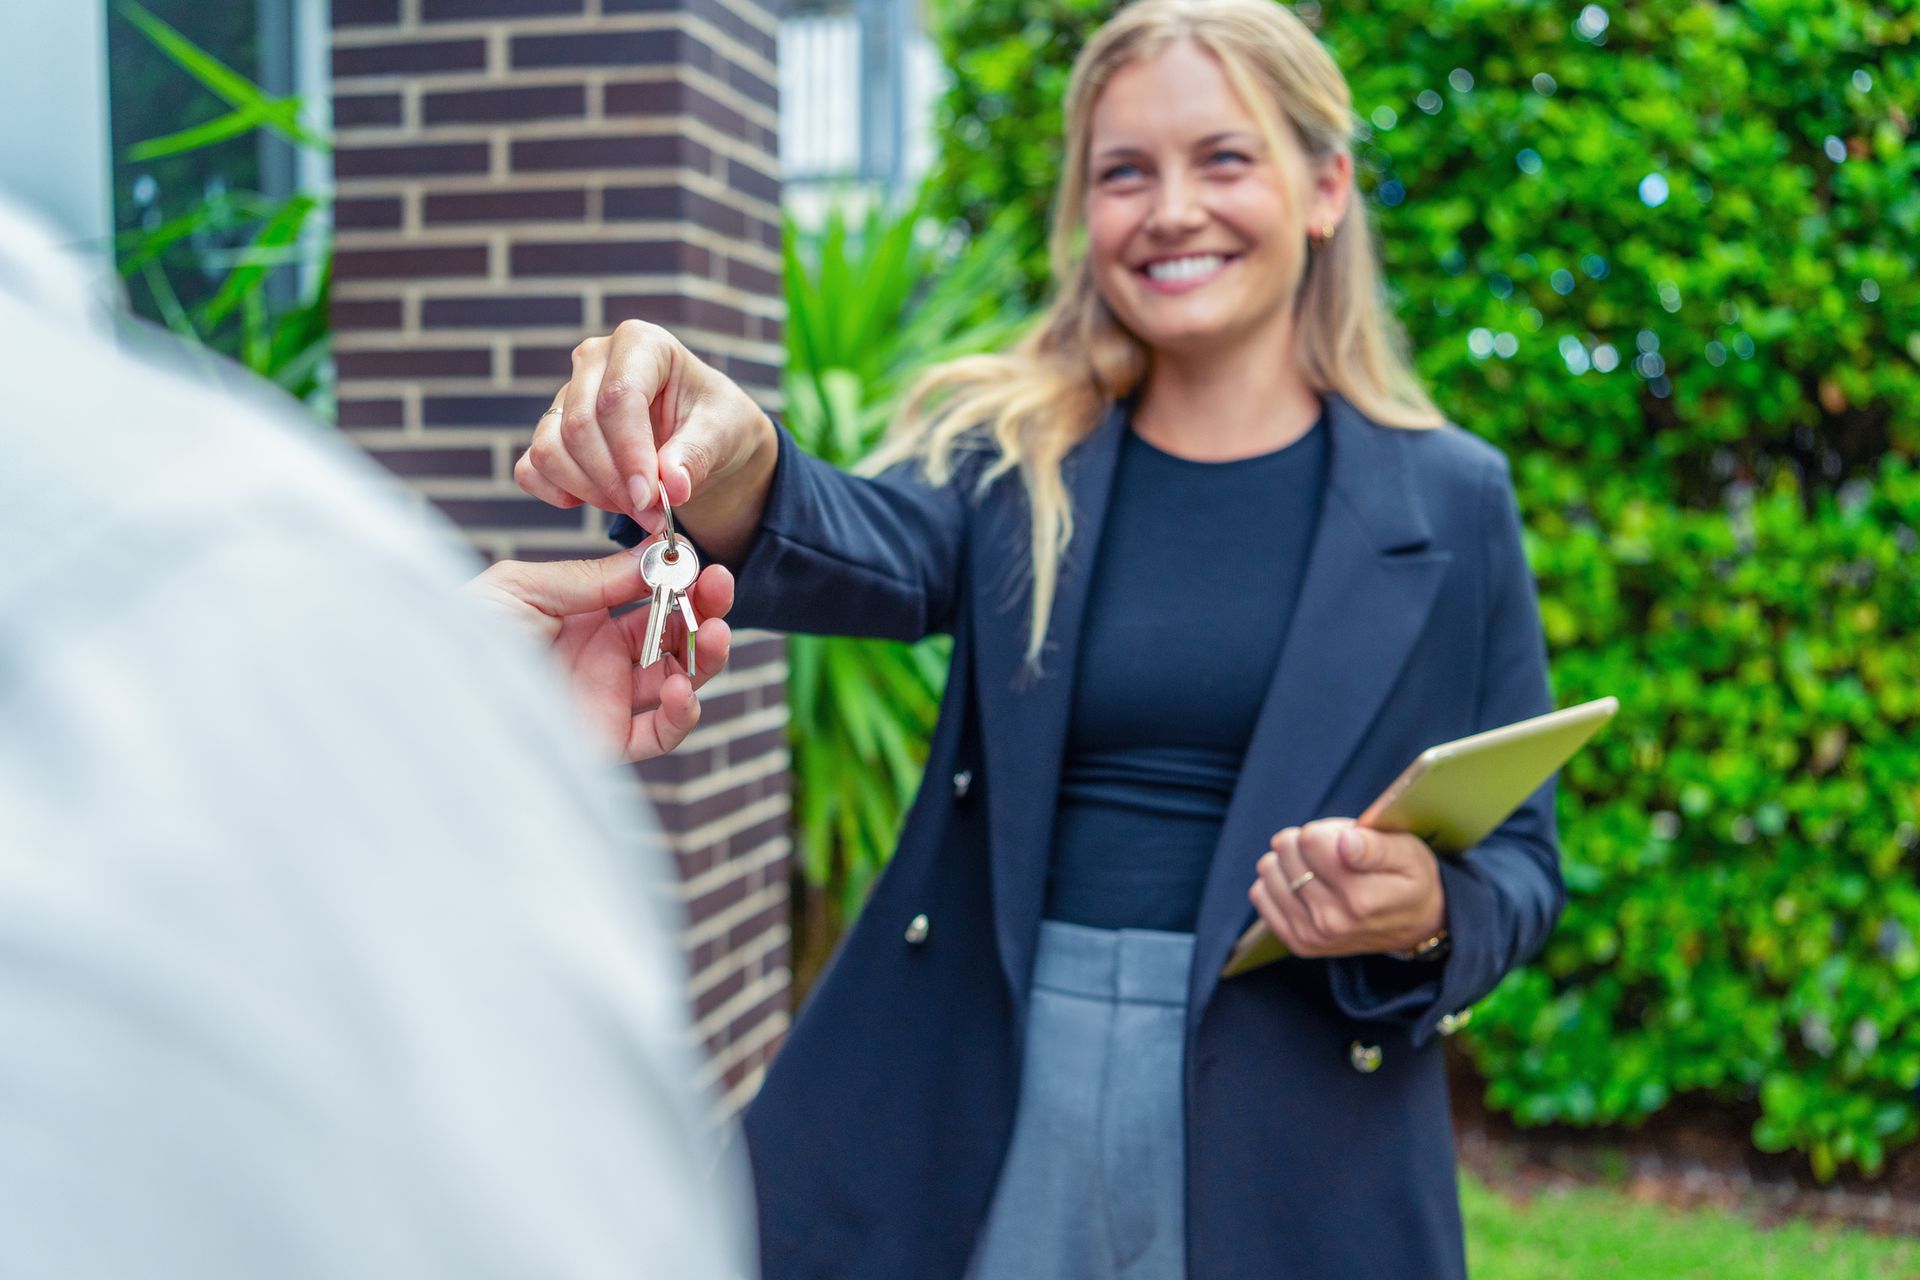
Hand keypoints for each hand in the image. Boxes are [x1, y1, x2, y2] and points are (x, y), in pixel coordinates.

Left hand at [464, 545, 734, 762]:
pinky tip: (680, 688)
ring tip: (715, 632)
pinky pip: (662, 733)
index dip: (680, 578)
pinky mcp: (607, 743)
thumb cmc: (458, 637)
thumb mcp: (522, 589)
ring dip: (706, 654)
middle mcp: (601, 659)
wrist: (428, 700)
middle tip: (720, 586)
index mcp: (582, 617)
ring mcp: (608, 700)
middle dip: (705, 609)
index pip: (649, 596)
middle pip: (675, 634)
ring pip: (680, 679)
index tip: (698, 558)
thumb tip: (654, 559)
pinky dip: (683, 712)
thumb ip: (590, 577)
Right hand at [515, 320, 776, 561]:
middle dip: (615, 482)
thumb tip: (672, 486)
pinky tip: (598, 502)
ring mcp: (566, 395)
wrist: (703, 437)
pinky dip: (558, 494)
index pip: (619, 398)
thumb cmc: (715, 422)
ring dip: (592, 492)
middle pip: (580, 427)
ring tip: (638, 508)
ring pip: (550, 450)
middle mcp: (594, 360)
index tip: (651, 499)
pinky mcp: (550, 431)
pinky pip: (531, 468)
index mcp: (640, 343)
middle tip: (653, 514)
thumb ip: (696, 454)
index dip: (630, 454)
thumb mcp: (722, 432)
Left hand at [1248, 818, 1446, 957]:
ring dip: (1289, 860)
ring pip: (1269, 869)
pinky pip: (1261, 894)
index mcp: (1362, 897)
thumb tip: (1345, 842)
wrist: (1415, 924)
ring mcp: (1312, 935)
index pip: (1310, 840)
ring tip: (1320, 868)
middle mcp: (1333, 921)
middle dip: (1307, 841)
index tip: (1344, 838)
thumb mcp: (1409, 855)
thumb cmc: (1411, 880)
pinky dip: (1276, 882)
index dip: (1325, 830)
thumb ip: (1376, 846)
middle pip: (1287, 851)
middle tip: (1334, 852)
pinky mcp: (1297, 942)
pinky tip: (1302, 884)